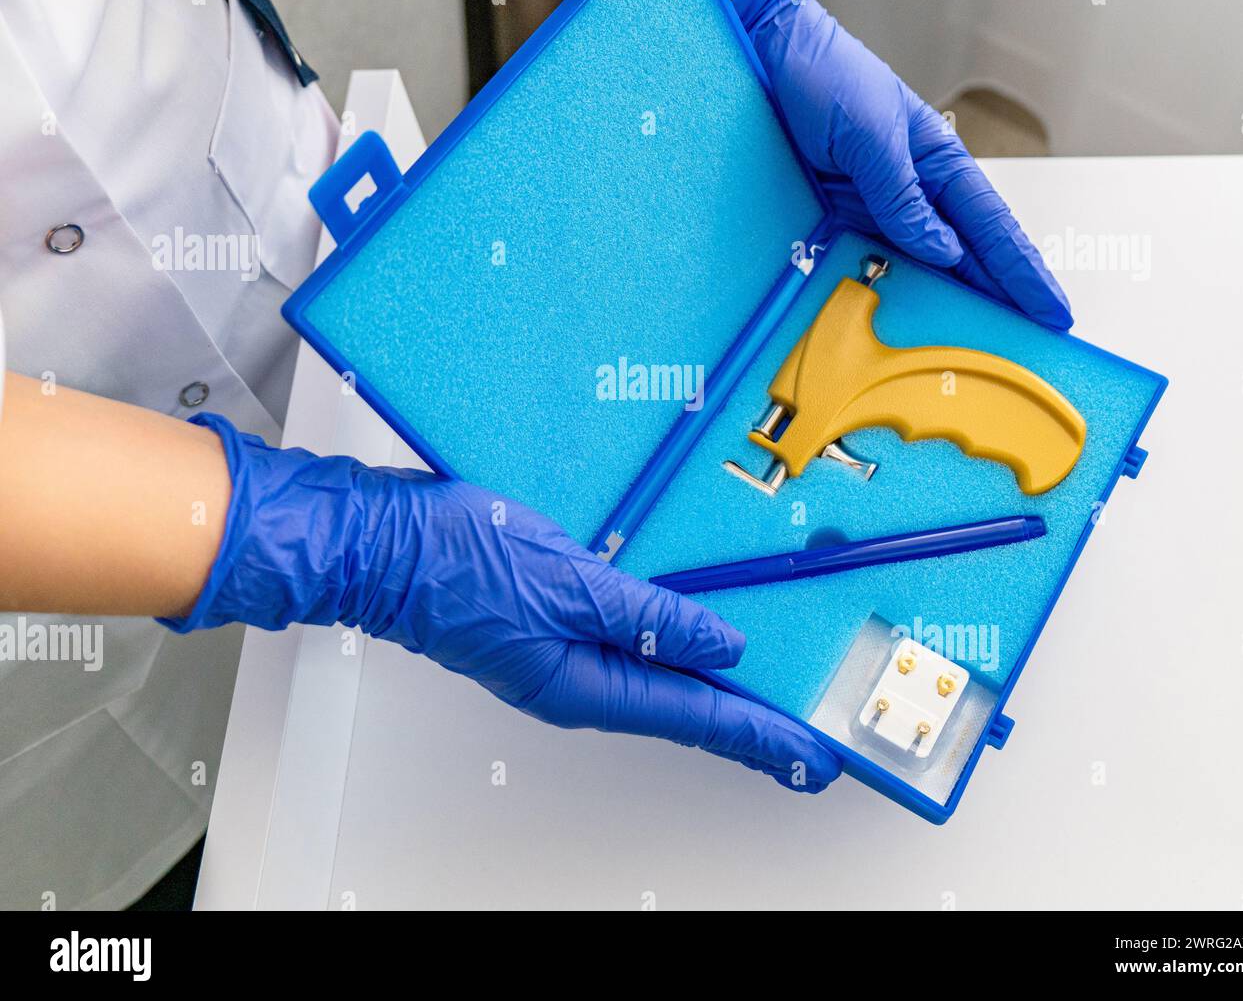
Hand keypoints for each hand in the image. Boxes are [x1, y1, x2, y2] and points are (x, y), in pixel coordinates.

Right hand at [163, 414, 841, 792]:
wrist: (379, 543)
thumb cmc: (455, 561)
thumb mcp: (568, 583)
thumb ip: (650, 614)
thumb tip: (718, 642)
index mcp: (583, 682)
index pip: (695, 714)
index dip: (759, 735)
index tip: (806, 755)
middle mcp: (577, 678)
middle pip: (682, 708)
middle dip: (746, 726)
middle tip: (799, 746)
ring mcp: (563, 651)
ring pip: (658, 679)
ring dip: (714, 691)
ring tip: (762, 705)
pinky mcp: (552, 621)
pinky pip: (630, 644)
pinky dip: (672, 648)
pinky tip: (690, 641)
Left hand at [734, 0, 1072, 329]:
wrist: (771, 60)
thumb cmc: (827, 76)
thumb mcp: (871, 135)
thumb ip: (902, 196)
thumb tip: (942, 250)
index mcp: (940, 162)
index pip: (993, 227)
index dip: (1024, 271)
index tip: (1052, 309)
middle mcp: (918, 191)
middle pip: (970, 255)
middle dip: (1003, 299)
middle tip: (1032, 342)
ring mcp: (882, 210)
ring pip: (929, 267)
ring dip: (952, 302)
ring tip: (981, 343)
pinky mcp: (846, 220)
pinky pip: (880, 262)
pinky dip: (897, 290)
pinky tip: (911, 317)